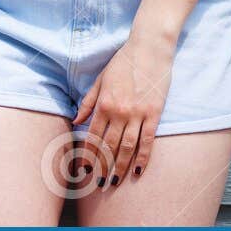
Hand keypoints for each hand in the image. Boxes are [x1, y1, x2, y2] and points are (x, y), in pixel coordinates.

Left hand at [72, 30, 175, 188]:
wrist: (150, 47)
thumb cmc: (124, 61)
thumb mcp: (101, 79)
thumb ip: (88, 101)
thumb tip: (76, 120)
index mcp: (104, 104)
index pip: (93, 137)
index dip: (89, 156)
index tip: (85, 171)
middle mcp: (119, 112)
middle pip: (109, 147)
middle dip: (103, 167)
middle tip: (100, 183)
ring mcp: (138, 113)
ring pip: (127, 147)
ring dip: (120, 166)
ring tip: (116, 181)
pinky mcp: (154, 112)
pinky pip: (147, 139)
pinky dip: (143, 157)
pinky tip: (138, 170)